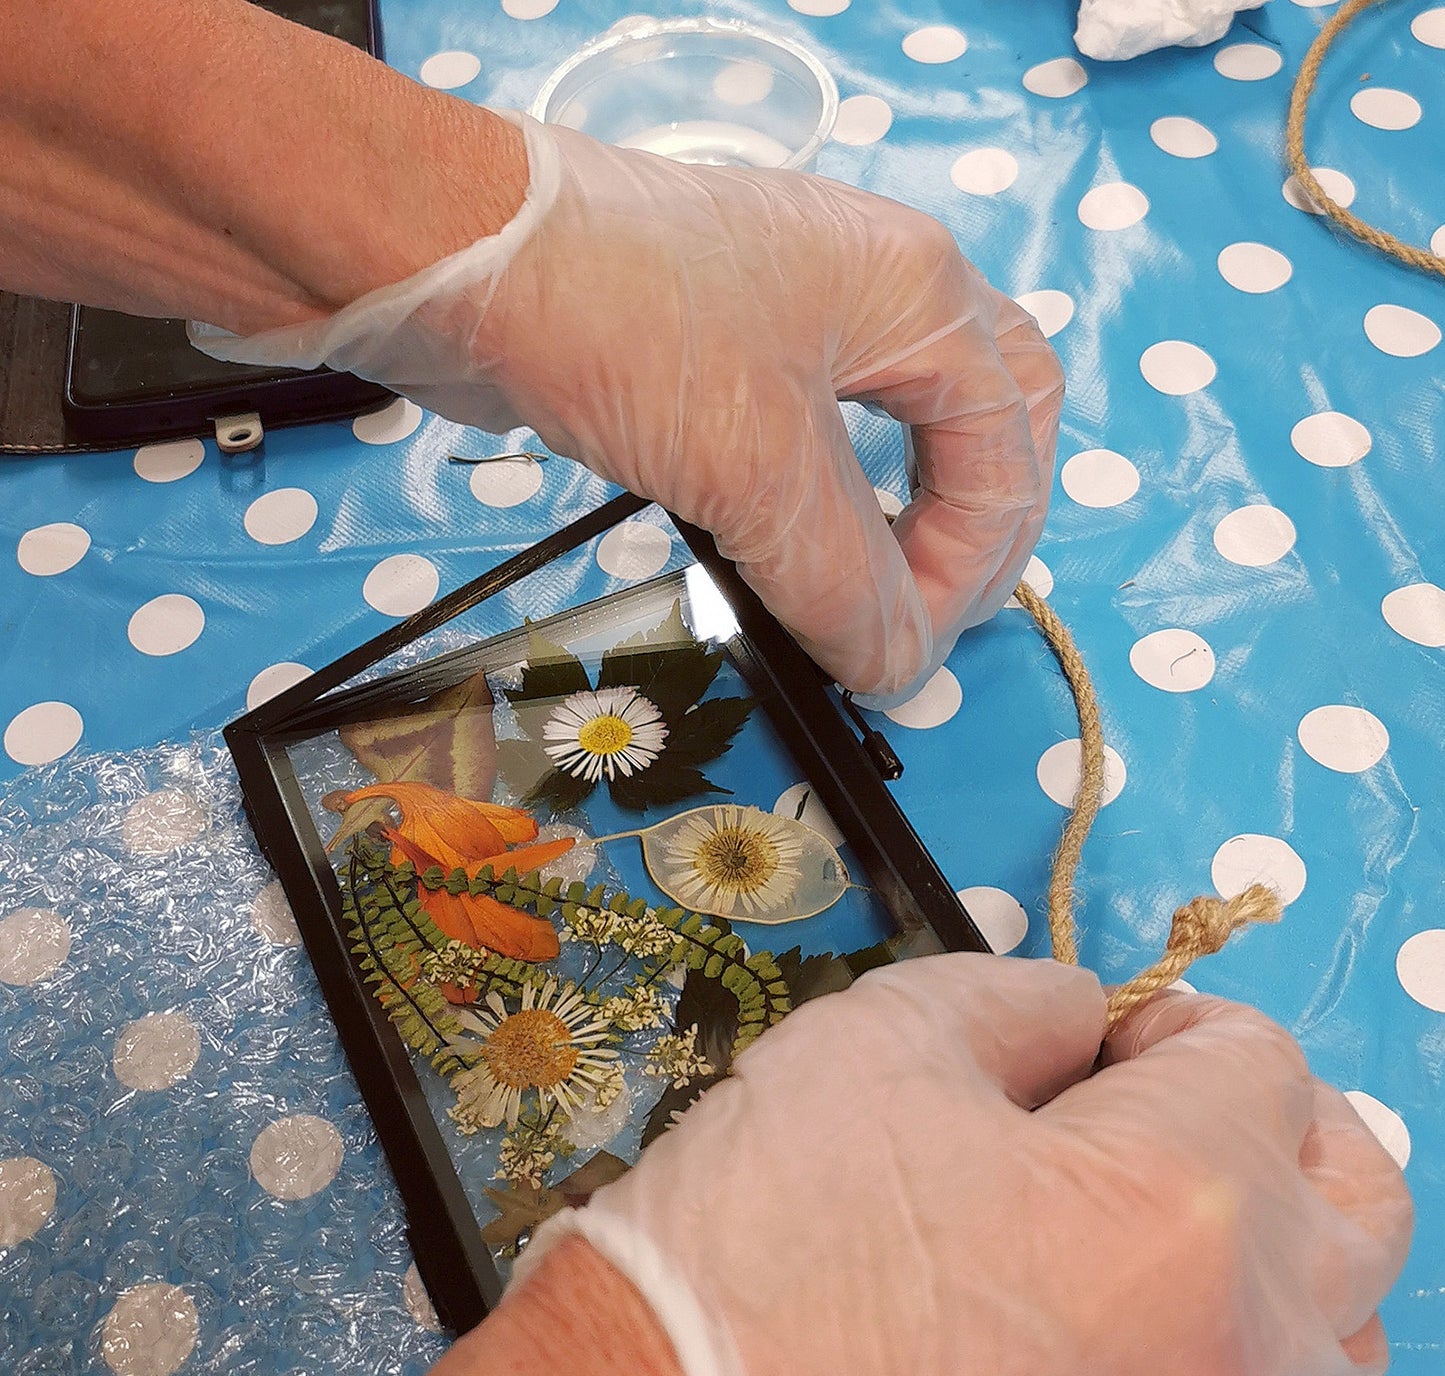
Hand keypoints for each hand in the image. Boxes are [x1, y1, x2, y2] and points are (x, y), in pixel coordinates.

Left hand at [192, 115, 1062, 704]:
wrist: (454, 256)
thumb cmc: (618, 323)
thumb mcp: (756, 467)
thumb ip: (844, 582)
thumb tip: (898, 667)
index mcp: (921, 291)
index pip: (1001, 454)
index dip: (969, 571)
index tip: (900, 655)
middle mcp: (880, 287)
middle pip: (987, 416)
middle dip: (977, 524)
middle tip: (936, 611)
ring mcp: (805, 306)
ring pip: (906, 422)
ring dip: (909, 513)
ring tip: (883, 592)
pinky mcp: (734, 341)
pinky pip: (823, 429)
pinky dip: (834, 500)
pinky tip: (802, 546)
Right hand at [517, 955, 1410, 1375]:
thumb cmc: (772, 1231)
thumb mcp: (888, 1038)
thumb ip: (1024, 998)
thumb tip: (1080, 1016)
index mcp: (1181, 1208)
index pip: (1259, 1061)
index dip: (1174, 1017)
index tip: (1105, 1030)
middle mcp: (1235, 1352)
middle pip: (1358, 1198)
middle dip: (1275, 1115)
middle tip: (1165, 1093)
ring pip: (1335, 1327)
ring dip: (1273, 1236)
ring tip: (1148, 1202)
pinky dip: (1232, 1339)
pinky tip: (1119, 1309)